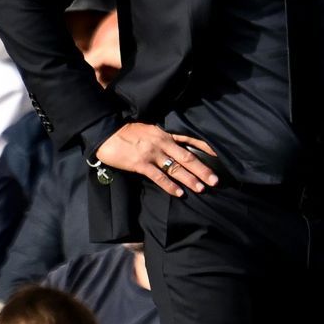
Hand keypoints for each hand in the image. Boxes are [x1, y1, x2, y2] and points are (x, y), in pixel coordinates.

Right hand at [94, 121, 217, 197]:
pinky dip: (170, 185)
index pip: (189, 140)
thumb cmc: (126, 132)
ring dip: (190, 179)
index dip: (205, 148)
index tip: (218, 156)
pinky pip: (159, 176)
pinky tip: (179, 193)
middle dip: (202, 169)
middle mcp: (162, 143)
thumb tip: (176, 147)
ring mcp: (151, 153)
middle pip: (187, 157)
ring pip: (175, 168)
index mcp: (164, 134)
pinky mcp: (140, 164)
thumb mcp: (149, 130)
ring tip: (202, 188)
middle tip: (215, 180)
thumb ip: (163, 138)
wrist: (105, 132)